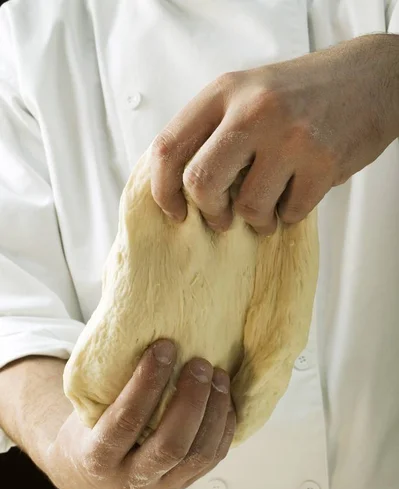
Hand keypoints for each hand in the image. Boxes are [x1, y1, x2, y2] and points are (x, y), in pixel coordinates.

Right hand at [46, 340, 234, 488]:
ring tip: (219, 375)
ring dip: (215, 411)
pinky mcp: (183, 484)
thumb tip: (144, 325)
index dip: (147, 383)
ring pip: (199, 455)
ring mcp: (161, 487)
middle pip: (172, 445)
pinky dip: (225, 426)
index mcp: (97, 458)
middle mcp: (130, 480)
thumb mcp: (87, 409)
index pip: (125, 422)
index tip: (164, 347)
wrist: (88, 473)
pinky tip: (226, 398)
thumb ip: (111, 384)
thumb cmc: (88, 427)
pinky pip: (212, 458)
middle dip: (191, 400)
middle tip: (200, 363)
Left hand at [151, 34, 398, 233]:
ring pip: (249, 208)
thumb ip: (212, 131)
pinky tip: (296, 194)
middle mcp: (253, 111)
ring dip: (257, 219)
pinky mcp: (323, 164)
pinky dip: (288, 215)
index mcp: (224, 92)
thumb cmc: (300, 94)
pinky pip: (289, 214)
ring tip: (268, 205)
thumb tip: (179, 187)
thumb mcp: (246, 94)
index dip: (163, 190)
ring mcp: (290, 137)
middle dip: (209, 212)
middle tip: (222, 217)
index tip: (174, 211)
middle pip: (201, 183)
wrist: (369, 79)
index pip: (168, 148)